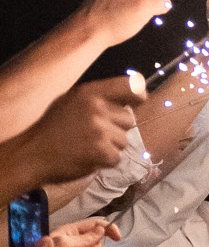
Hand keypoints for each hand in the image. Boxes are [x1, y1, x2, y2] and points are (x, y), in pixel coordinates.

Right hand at [14, 77, 139, 187]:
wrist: (31, 154)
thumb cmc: (52, 129)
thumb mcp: (71, 102)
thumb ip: (98, 99)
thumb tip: (130, 100)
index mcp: (89, 92)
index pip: (130, 85)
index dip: (138, 94)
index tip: (140, 101)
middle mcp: (97, 108)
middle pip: (129, 120)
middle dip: (116, 129)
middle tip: (93, 135)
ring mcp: (100, 130)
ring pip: (124, 141)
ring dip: (110, 147)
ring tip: (86, 146)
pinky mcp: (101, 152)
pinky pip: (117, 158)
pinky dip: (105, 161)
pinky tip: (87, 157)